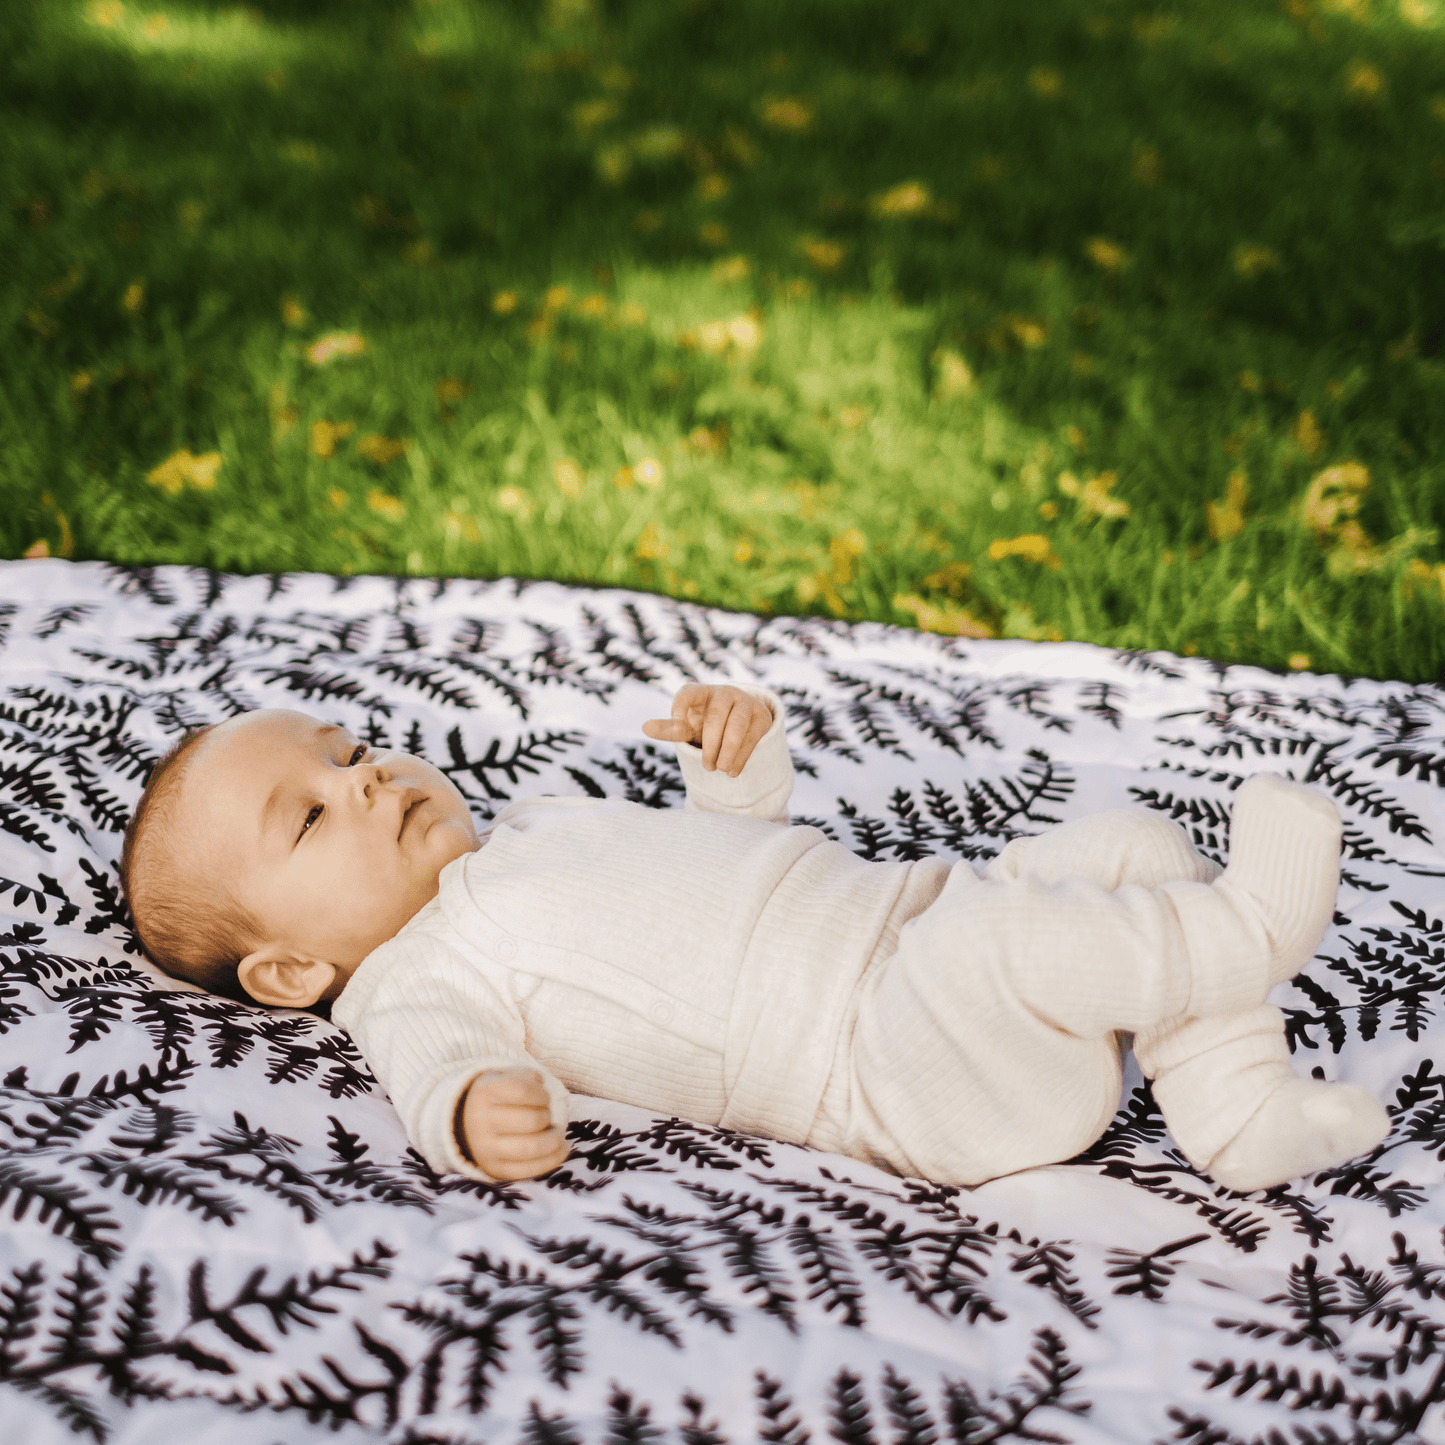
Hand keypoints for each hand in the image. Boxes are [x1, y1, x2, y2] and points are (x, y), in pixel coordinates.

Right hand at [457, 1067, 567, 1180]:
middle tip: (547, 1115)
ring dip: (553, 1139)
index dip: (541, 1094)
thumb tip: (542, 1083)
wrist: (467, 1123)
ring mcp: (485, 1148)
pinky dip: (552, 1160)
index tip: (544, 1097)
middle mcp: (481, 1121)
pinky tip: (561, 1148)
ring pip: (531, 1148)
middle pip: (531, 1121)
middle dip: (547, 1116)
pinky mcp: (494, 1169)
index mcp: (485, 1092)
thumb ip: (527, 1077)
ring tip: (557, 1132)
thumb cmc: (497, 1097)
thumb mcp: (506, 1077)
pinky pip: (528, 1170)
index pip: (522, 1091)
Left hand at [642, 684, 772, 776]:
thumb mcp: (687, 727)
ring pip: (738, 725)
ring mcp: (745, 702)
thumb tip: (645, 727)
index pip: (687, 693)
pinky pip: (752, 736)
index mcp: (700, 693)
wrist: (740, 723)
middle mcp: (724, 693)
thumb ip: (669, 729)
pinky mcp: (761, 717)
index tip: (677, 725)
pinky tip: (732, 771)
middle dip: (711, 743)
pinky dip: (741, 756)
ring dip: (728, 750)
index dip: (680, 707)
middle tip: (706, 766)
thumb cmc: (705, 724)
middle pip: (717, 715)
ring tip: (720, 769)